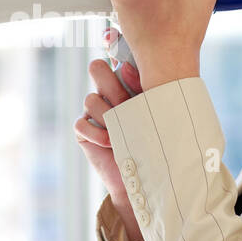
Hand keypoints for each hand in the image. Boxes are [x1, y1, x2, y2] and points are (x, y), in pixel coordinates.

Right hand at [75, 54, 145, 240]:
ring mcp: (94, 112)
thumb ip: (152, 91)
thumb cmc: (160, 145)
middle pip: (97, 69)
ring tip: (123, 132)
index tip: (139, 81)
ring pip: (91, 99)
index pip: (118, 60)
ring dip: (108, 115)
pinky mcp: (83, 131)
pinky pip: (81, 123)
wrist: (148, 180)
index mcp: (128, 83)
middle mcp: (108, 93)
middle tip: (128, 105)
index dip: (125, 67)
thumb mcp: (159, 115)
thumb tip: (132, 69)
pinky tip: (111, 143)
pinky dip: (96, 134)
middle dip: (113, 87)